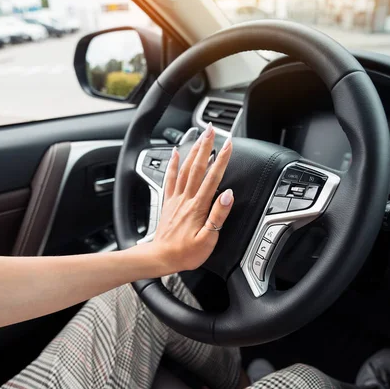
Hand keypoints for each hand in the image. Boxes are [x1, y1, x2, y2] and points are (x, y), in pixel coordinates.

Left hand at [150, 123, 233, 273]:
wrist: (160, 257)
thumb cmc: (185, 253)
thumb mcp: (208, 240)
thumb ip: (218, 215)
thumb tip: (227, 195)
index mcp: (198, 207)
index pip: (213, 178)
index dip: (222, 160)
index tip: (229, 145)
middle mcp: (186, 199)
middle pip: (198, 167)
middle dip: (206, 147)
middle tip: (212, 131)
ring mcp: (176, 198)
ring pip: (185, 169)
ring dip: (193, 151)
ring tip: (200, 136)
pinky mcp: (168, 202)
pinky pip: (171, 178)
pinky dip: (174, 164)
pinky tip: (176, 153)